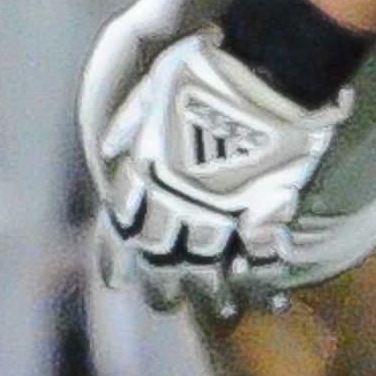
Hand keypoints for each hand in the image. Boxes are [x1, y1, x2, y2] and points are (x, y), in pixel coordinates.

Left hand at [87, 25, 347, 315]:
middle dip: (160, 285)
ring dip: (208, 292)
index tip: (115, 283)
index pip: (121, 225)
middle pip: (160, 255)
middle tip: (164, 304)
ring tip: (216, 310)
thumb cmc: (206, 66)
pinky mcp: (266, 207)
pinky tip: (266, 299)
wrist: (264, 66)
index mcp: (147, 170)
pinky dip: (263, 279)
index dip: (115, 257)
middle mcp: (178, 198)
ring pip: (207, 265)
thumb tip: (109, 149)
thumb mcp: (153, 87)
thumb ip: (131, 122)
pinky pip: (262, 256)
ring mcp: (223, 207)